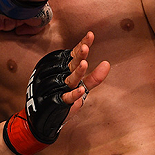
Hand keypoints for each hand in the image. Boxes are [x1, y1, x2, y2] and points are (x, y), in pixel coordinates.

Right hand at [4, 31, 108, 154]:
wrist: (47, 118)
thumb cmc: (65, 98)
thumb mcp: (82, 87)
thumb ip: (95, 78)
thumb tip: (107, 63)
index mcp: (67, 70)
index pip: (75, 55)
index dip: (82, 45)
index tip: (90, 35)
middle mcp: (63, 76)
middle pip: (72, 64)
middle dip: (79, 56)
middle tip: (85, 48)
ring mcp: (60, 89)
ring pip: (70, 79)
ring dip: (77, 72)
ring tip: (85, 64)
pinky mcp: (58, 102)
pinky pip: (67, 97)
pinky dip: (74, 94)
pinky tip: (81, 90)